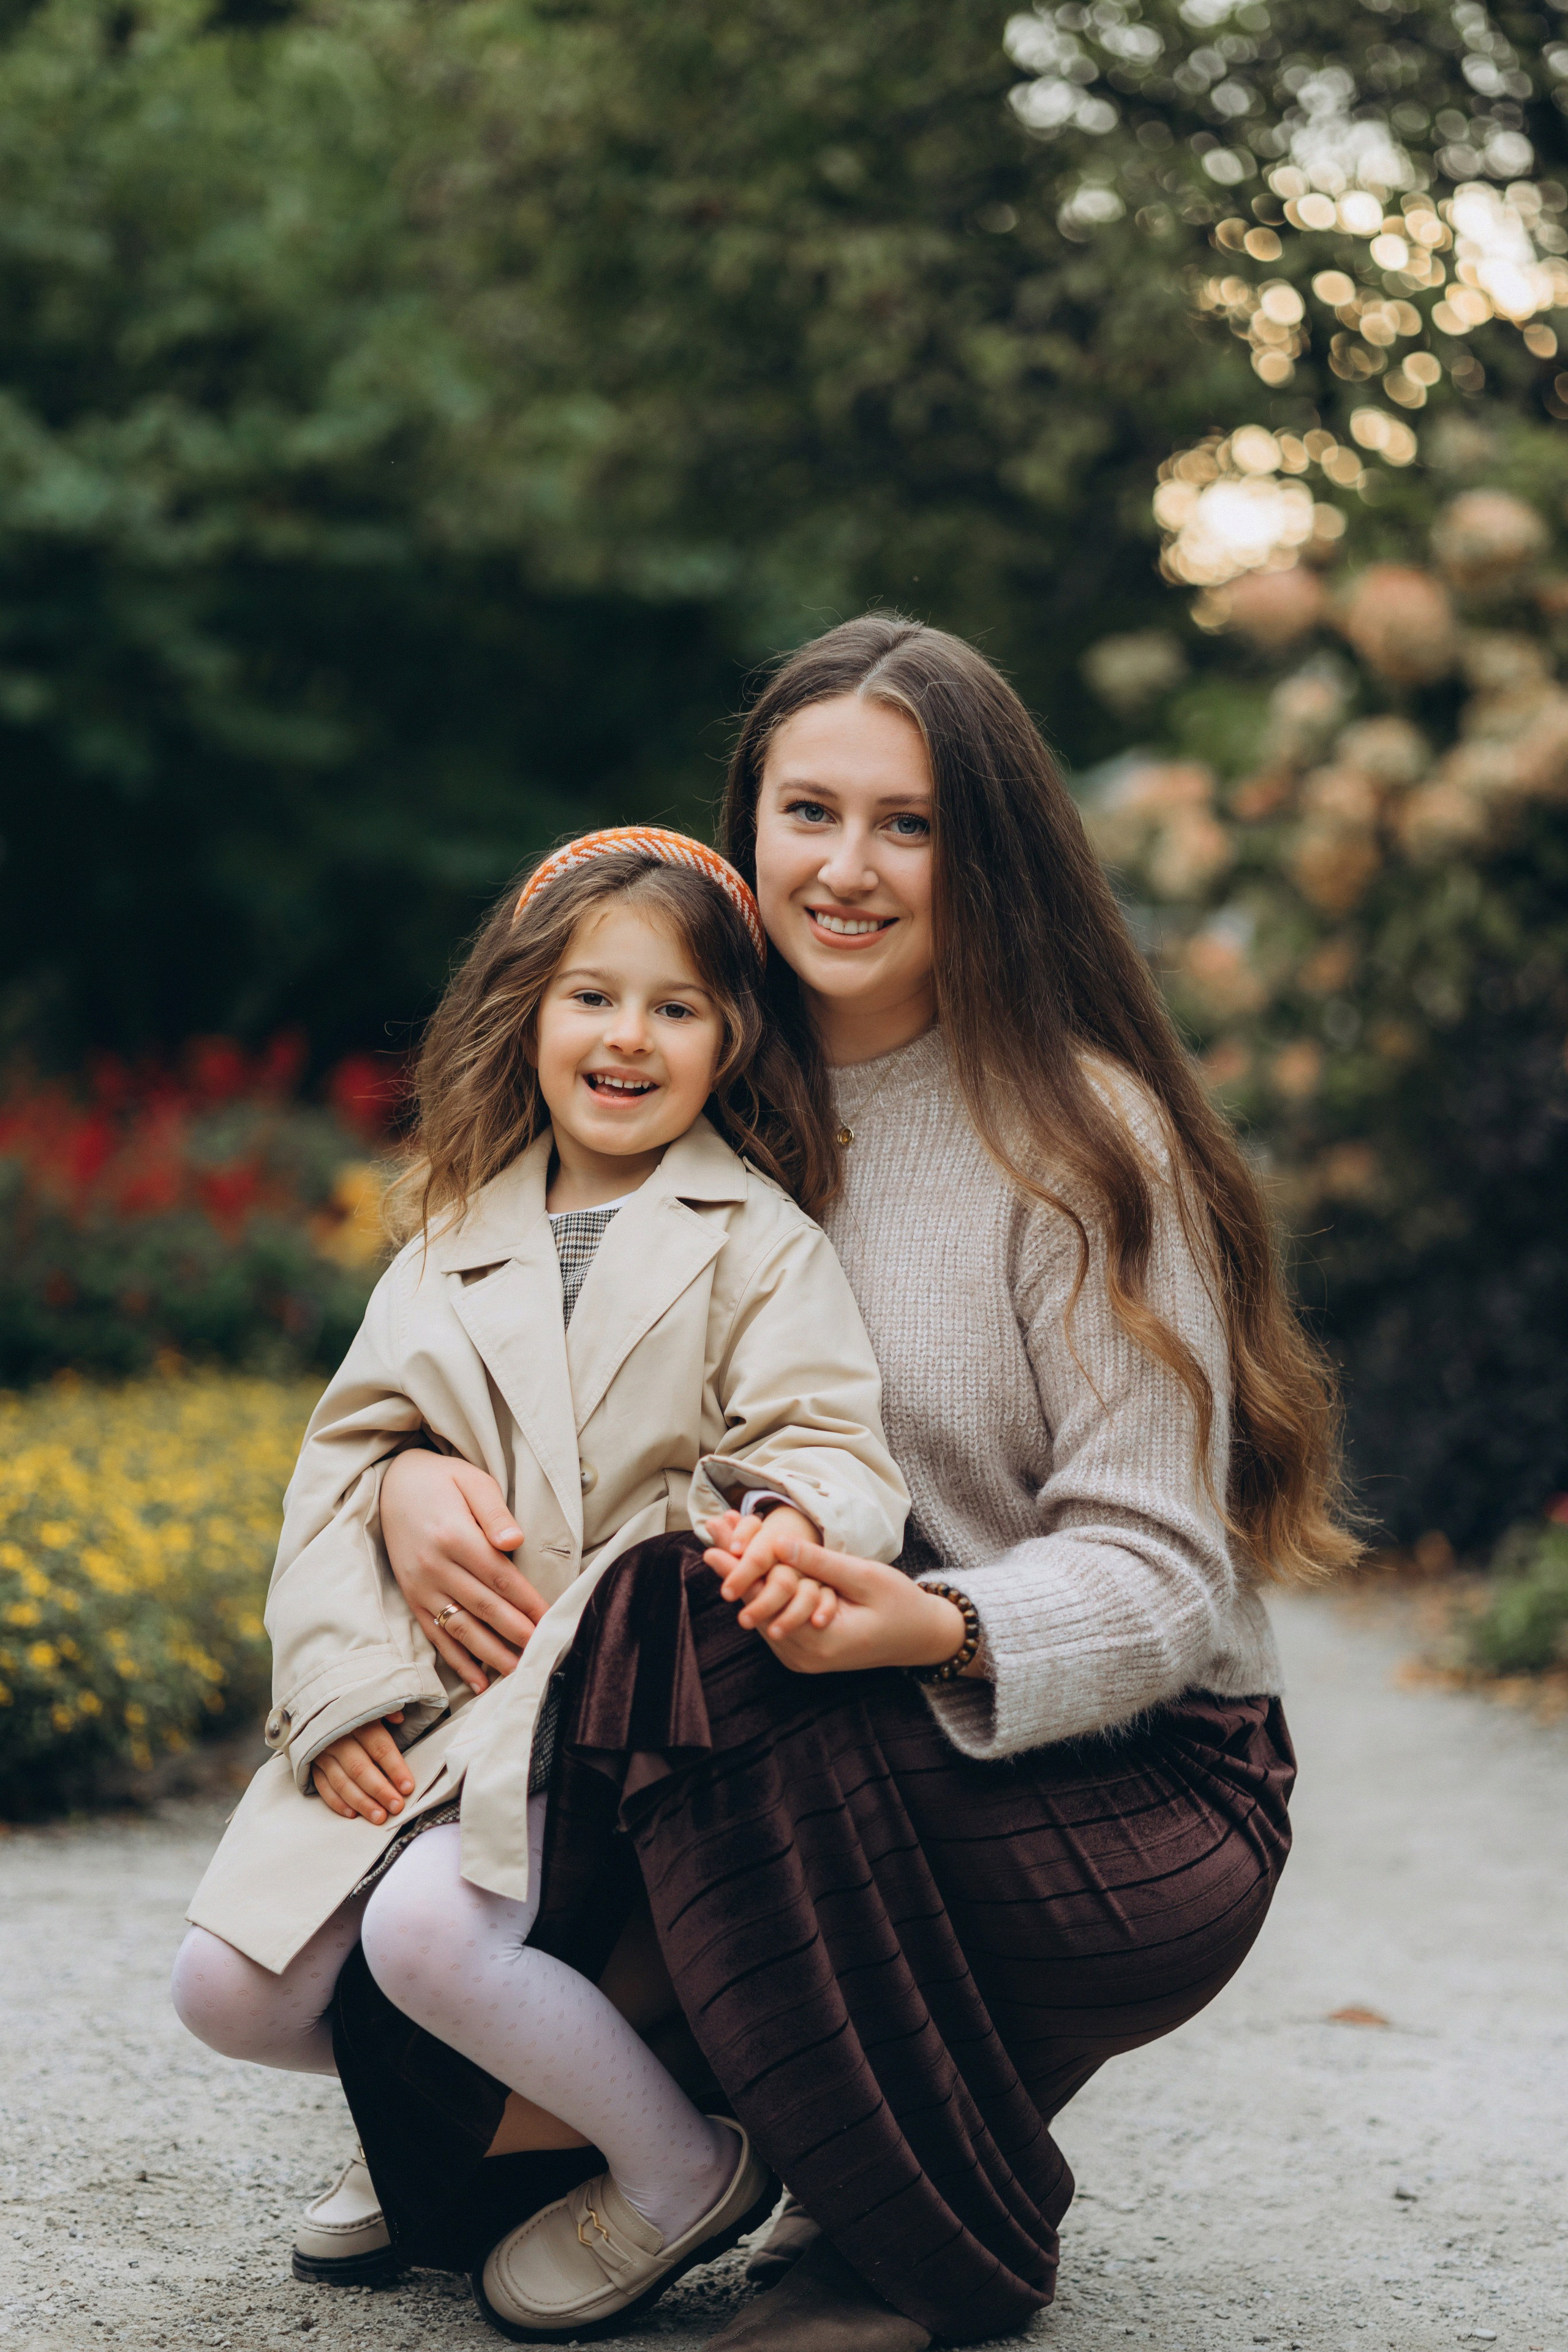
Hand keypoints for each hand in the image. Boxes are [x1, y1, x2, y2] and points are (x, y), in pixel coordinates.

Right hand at [311, 1713, 413, 1823]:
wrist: (315, 1705)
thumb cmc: (356, 1708)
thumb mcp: (372, 1700)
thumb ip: (387, 1710)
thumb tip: (399, 1718)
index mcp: (357, 1721)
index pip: (379, 1747)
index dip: (394, 1768)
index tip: (408, 1787)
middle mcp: (337, 1738)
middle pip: (360, 1768)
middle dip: (380, 1790)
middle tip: (396, 1807)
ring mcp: (322, 1753)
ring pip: (342, 1782)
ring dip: (361, 1802)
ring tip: (379, 1817)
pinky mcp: (312, 1765)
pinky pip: (323, 1787)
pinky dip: (337, 1802)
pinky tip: (352, 1814)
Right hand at [380, 1448, 545, 1693]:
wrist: (392, 1483)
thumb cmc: (442, 1480)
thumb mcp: (472, 1481)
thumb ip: (494, 1512)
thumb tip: (514, 1541)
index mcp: (454, 1535)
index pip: (499, 1577)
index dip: (527, 1602)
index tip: (551, 1619)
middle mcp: (434, 1566)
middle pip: (484, 1607)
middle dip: (516, 1633)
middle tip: (543, 1652)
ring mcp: (420, 1586)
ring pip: (460, 1628)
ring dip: (491, 1654)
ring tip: (518, 1672)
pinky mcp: (411, 1598)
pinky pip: (435, 1636)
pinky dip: (457, 1661)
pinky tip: (478, 1681)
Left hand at [703, 1525, 975, 1678]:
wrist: (921, 1638)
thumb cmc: (900, 1605)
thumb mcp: (863, 1577)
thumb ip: (819, 1563)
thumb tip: (777, 1542)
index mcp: (818, 1642)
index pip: (765, 1603)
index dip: (737, 1569)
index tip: (713, 1541)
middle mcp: (804, 1656)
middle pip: (755, 1608)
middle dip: (733, 1566)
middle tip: (710, 1529)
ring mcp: (803, 1657)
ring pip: (762, 1613)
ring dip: (743, 1576)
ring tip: (719, 1538)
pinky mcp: (806, 1650)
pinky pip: (775, 1618)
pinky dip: (761, 1590)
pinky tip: (747, 1562)